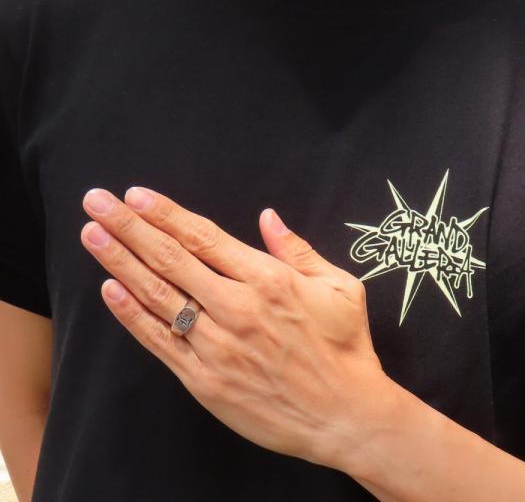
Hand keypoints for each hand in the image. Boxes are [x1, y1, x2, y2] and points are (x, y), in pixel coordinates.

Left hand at [80, 186, 387, 467]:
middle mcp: (237, 308)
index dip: (166, 214)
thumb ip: (298, 249)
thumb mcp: (339, 287)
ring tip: (92, 235)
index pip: (204, 238)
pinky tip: (110, 290)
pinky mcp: (205, 380)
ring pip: (158, 296)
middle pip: (171, 259)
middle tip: (96, 201)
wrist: (344, 415)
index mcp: (269, 280)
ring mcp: (217, 346)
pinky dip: (132, 315)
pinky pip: (161, 342)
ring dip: (120, 262)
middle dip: (129, 227)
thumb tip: (268, 216)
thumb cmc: (345, 347)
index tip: (136, 195)